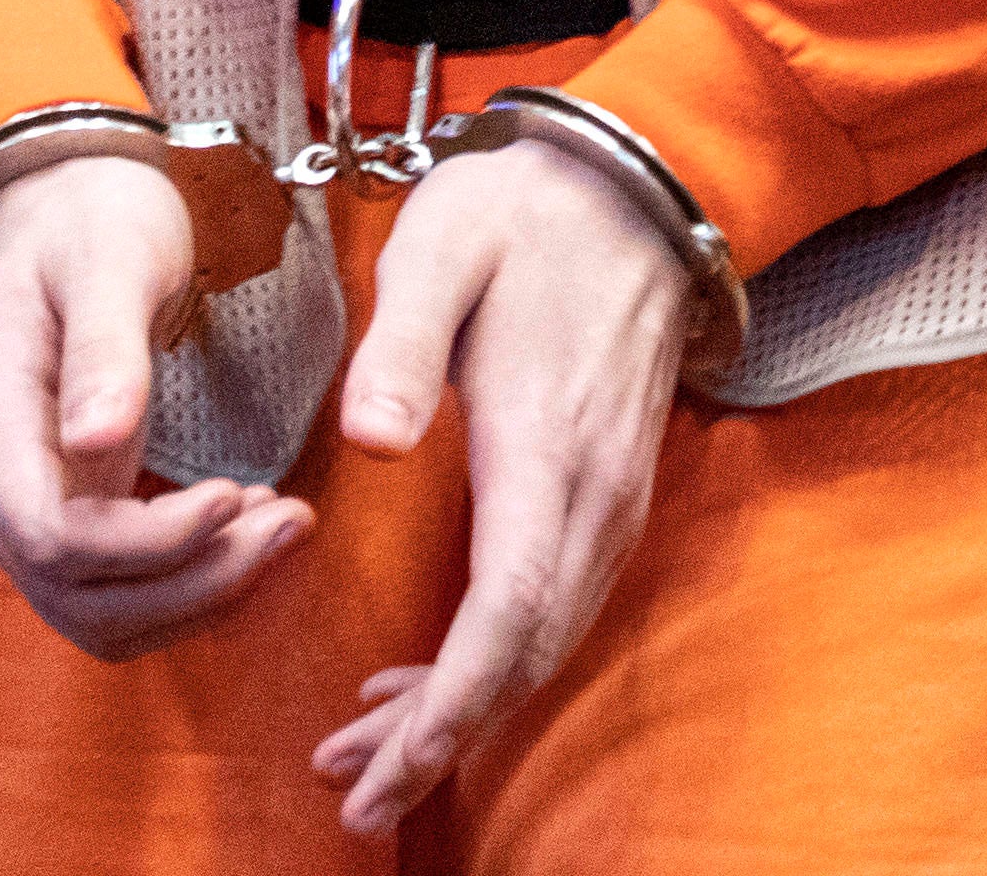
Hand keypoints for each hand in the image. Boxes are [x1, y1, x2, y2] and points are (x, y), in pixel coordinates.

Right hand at [0, 153, 310, 657]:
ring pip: (96, 614)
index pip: (57, 540)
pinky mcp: (49, 516)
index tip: (240, 492)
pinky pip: (110, 590)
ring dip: (196, 591)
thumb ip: (104, 350)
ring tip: (280, 524)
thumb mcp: (111, 258)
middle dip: (194, 578)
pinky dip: (183, 580)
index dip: (153, 543)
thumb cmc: (91, 218)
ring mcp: (7, 509)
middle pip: (80, 597)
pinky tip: (244, 525)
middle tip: (293, 520)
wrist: (61, 208)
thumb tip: (96, 442)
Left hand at [310, 137, 689, 832]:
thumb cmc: (521, 214)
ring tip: (368, 755)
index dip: (453, 703)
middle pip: (525, 654)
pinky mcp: (606, 494)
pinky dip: (492, 663)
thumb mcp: (442, 247)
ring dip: (461, 710)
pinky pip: (554, 609)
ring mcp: (609, 499)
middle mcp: (591, 493)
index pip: (508, 611)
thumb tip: (368, 443)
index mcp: (543, 443)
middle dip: (441, 738)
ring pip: (542, 643)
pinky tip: (427, 681)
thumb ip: (401, 344)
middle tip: (353, 796)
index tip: (392, 767)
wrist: (633, 190)